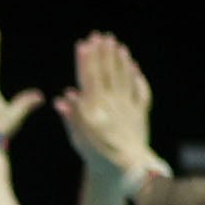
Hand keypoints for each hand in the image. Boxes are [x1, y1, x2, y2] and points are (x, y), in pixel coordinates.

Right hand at [54, 33, 156, 177]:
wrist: (127, 169)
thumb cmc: (99, 156)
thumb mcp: (80, 138)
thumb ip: (72, 116)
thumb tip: (63, 97)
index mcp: (97, 107)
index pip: (90, 78)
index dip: (87, 60)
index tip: (84, 44)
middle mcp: (114, 102)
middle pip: (108, 72)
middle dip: (103, 53)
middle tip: (101, 36)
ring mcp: (129, 106)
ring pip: (125, 77)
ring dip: (120, 60)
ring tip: (117, 45)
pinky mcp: (141, 113)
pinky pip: (141, 91)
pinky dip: (137, 78)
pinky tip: (134, 68)